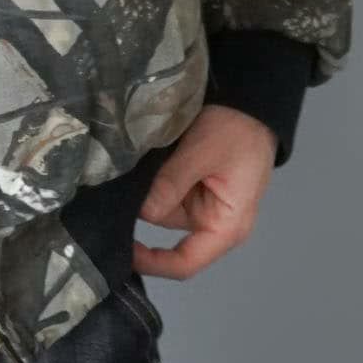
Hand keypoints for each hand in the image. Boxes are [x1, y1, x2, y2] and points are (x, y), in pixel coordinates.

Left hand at [132, 104, 276, 281]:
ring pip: (160, 203)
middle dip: (143, 207)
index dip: (152, 262)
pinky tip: (134, 165)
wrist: (250, 100)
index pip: (185, 262)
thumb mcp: (201, 154)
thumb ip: (170, 184)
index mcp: (225, 227)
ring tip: (124, 168)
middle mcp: (211, 221)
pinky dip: (152, 177)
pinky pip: (165, 187)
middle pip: (166, 225)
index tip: (121, 250)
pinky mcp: (192, 183)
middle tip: (112, 191)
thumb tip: (142, 212)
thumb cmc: (234, 131)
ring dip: (146, 188)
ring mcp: (200, 201)